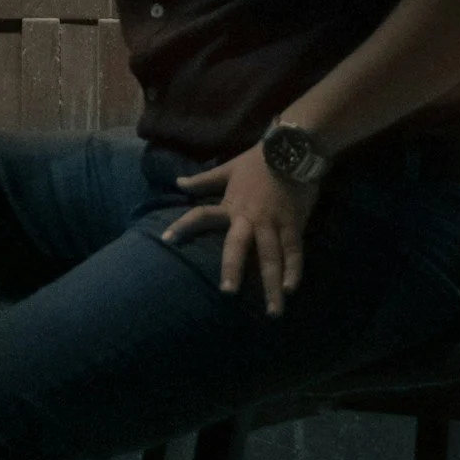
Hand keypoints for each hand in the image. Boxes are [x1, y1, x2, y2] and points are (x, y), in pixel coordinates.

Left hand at [162, 145, 319, 317]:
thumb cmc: (258, 161)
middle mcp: (249, 218)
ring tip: (271, 310)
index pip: (201, 215)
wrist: (293, 150)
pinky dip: (294, 270)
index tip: (165, 239)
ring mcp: (273, 223)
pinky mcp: (294, 225)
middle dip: (232, 268)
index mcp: (230, 205)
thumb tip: (178, 183)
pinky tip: (291, 289)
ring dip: (270, 284)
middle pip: (237, 245)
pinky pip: (294, 251)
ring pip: (271, 257)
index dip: (183, 226)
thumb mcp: (228, 168)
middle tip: (227, 293)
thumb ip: (203, 180)